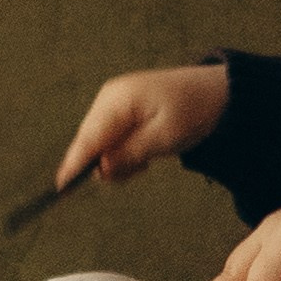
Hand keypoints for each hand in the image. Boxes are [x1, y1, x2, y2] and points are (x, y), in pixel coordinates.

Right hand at [57, 63, 229, 189]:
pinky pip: (111, 139)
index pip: (88, 139)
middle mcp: (108, 100)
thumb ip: (131, 154)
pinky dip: (123, 152)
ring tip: (147, 161)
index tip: (61, 188)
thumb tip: (100, 170)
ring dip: (118, 161)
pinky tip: (145, 154)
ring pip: (100, 144)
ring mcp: (114, 104)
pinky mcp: (121, 111)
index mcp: (117, 100)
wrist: (219, 93)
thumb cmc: (195, 111)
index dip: (74, 165)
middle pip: (90, 143)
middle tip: (140, 170)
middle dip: (107, 165)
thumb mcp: (165, 138)